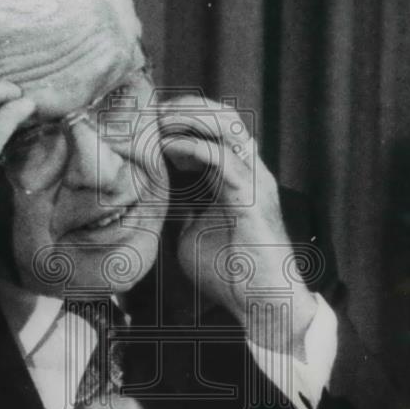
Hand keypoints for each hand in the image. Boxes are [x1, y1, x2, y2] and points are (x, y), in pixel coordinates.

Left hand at [158, 96, 317, 358]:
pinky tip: (169, 147)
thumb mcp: (190, 235)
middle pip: (222, 115)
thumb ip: (176, 211)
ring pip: (228, 126)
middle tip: (151, 111)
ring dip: (191, 117)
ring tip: (160, 120)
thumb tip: (149, 203)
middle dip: (186, 106)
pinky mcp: (252, 197)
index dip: (182, 117)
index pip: (213, 128)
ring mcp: (254, 180)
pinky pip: (224, 158)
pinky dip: (195, 146)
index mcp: (236, 176)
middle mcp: (248, 170)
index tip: (147, 121)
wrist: (262, 303)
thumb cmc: (230, 274)